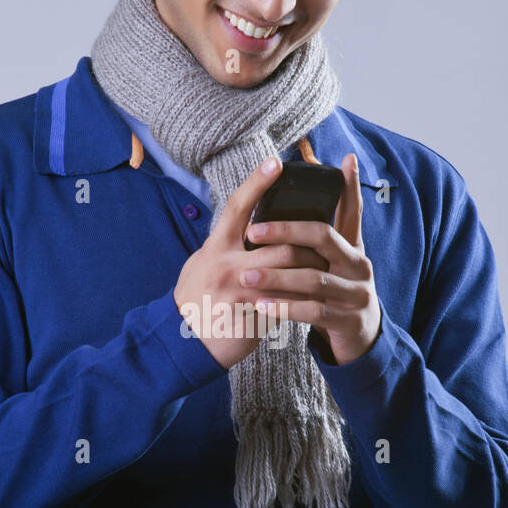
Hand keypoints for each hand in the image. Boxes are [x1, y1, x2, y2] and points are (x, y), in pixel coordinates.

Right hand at [173, 154, 330, 369]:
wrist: (182, 345)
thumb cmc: (195, 301)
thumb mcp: (203, 265)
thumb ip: (227, 247)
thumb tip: (252, 227)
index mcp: (215, 249)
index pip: (237, 207)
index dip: (256, 183)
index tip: (276, 162)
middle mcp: (226, 267)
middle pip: (279, 245)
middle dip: (306, 243)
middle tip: (326, 239)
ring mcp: (239, 294)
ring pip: (289, 275)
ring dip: (311, 271)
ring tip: (324, 268)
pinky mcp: (252, 318)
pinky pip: (286, 304)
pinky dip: (300, 300)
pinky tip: (311, 299)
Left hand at [240, 153, 381, 365]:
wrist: (360, 339)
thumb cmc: (336, 293)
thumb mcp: (333, 263)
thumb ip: (318, 238)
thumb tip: (294, 205)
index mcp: (353, 247)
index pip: (352, 210)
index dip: (351, 185)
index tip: (344, 159)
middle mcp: (359, 265)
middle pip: (324, 238)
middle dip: (287, 231)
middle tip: (252, 232)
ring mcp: (356, 294)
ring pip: (314, 279)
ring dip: (277, 276)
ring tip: (245, 275)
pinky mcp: (348, 321)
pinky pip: (313, 312)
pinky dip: (285, 308)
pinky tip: (261, 306)